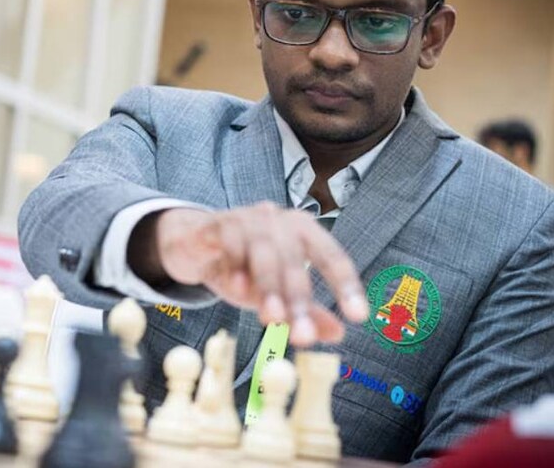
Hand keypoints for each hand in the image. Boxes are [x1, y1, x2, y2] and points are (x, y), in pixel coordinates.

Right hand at [144, 202, 367, 346]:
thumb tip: (337, 333)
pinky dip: (236, 267)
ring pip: (264, 251)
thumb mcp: (275, 292)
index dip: (346, 286)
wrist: (195, 245)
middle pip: (295, 258)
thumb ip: (304, 310)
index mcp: (303, 231)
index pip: (332, 256)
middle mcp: (280, 219)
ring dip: (268, 287)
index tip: (358, 316)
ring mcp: (248, 218)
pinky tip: (238, 290)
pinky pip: (230, 243)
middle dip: (299, 299)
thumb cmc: (244, 267)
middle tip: (302, 336)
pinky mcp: (218, 223)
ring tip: (272, 319)